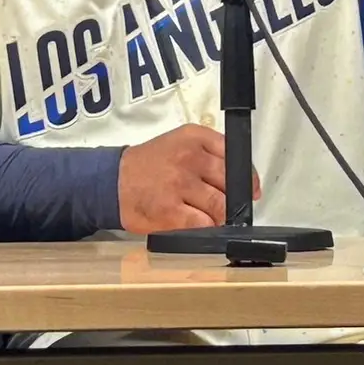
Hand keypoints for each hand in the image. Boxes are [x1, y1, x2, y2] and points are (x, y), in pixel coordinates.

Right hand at [117, 124, 260, 234]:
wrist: (113, 181)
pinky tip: (198, 224)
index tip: (250, 188)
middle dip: (233, 199)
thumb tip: (242, 178)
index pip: (233, 154)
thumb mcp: (180, 142)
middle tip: (227, 206)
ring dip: (220, 216)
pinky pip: (203, 223)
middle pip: (230, 182)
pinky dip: (206, 227)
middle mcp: (188, 157)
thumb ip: (210, 152)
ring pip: (220, 205)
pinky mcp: (171, 210)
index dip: (246, 176)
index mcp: (194, 137)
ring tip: (211, 216)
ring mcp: (180, 184)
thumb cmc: (149, 165)